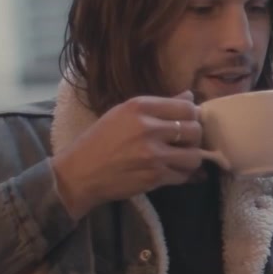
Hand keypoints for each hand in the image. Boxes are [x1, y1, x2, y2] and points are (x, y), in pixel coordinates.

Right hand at [50, 91, 203, 219]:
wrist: (78, 174)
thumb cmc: (99, 141)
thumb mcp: (123, 114)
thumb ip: (158, 105)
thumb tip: (190, 97)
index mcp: (140, 107)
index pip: (187, 107)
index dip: (192, 116)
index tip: (187, 122)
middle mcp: (149, 128)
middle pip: (195, 130)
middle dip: (194, 138)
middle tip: (184, 143)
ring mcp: (153, 154)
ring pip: (194, 156)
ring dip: (190, 159)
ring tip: (180, 159)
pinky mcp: (154, 176)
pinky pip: (183, 175)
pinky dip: (182, 175)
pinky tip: (174, 172)